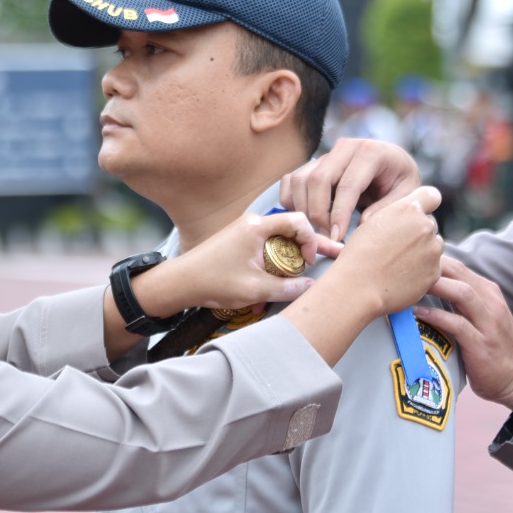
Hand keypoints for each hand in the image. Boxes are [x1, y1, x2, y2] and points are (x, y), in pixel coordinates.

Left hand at [136, 210, 341, 315]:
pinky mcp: (239, 240)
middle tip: (331, 256)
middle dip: (309, 248)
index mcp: (257, 227)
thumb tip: (311, 287)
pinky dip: (274, 262)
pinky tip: (275, 282)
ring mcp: (245, 230)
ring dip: (290, 258)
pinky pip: (265, 246)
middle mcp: (252, 223)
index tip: (311, 261)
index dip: (312, 240)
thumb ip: (287, 288)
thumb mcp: (255, 290)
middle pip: (291, 229)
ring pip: (279, 240)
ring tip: (301, 277)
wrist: (181, 282)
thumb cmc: (213, 282)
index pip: (299, 222)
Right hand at [279, 138, 420, 241]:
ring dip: (303, 209)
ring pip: (300, 180)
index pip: (347, 185)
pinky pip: (292, 180)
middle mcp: (345, 147)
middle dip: (318, 213)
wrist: (394, 166)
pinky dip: (292, 200)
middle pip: (318, 180)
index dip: (339, 214)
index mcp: (371, 152)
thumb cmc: (400, 181)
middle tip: (326, 237)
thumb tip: (361, 223)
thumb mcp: (406, 195)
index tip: (337, 238)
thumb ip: (387, 208)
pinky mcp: (314, 163)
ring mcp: (327, 153)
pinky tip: (305, 218)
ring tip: (318, 231)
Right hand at [318, 186, 443, 319]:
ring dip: (423, 251)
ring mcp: (433, 250)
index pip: (431, 195)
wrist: (358, 287)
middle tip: (398, 246)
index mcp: (408, 209)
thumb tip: (409, 215)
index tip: (417, 214)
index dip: (425, 204)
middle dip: (419, 232)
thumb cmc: (359, 254)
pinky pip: (434, 267)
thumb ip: (396, 215)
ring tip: (398, 262)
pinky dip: (422, 270)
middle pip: (430, 224)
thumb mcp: (373, 223)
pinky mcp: (435, 271)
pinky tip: (402, 275)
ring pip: (434, 245)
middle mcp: (425, 226)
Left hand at [415, 256, 512, 409]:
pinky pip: (458, 324)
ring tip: (407, 287)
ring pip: (462, 293)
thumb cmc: (495, 348)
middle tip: (400, 271)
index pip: (457, 267)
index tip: (405, 264)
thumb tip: (427, 293)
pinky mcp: (482, 343)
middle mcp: (491, 302)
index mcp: (489, 292)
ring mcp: (488, 322)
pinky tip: (417, 313)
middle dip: (429, 267)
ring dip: (434, 286)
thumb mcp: (483, 317)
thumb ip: (462, 303)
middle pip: (458, 272)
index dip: (431, 261)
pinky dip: (437, 316)